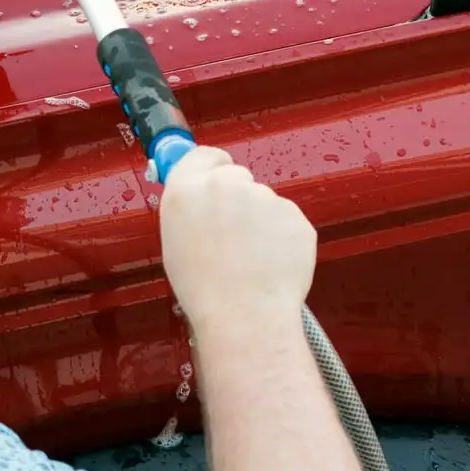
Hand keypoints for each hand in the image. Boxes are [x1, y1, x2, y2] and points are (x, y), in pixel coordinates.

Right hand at [157, 146, 314, 340]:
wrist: (244, 315)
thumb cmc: (203, 289)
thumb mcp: (174, 241)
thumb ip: (189, 209)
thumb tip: (202, 203)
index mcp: (187, 188)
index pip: (204, 155)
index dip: (212, 168)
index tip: (217, 181)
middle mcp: (225, 183)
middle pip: (237, 176)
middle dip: (238, 199)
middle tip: (234, 234)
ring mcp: (265, 197)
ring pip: (264, 202)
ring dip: (262, 221)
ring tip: (253, 260)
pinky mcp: (295, 215)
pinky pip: (288, 221)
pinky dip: (283, 238)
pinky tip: (273, 264)